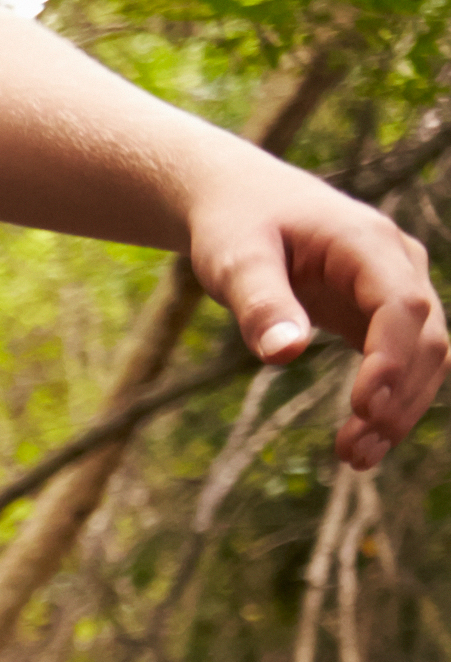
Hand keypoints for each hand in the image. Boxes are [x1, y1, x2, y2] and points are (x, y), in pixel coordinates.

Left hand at [191, 164, 443, 466]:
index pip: (401, 305)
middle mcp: (396, 263)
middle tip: (353, 451)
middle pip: (426, 335)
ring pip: (426, 354)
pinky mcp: (379, 313)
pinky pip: (402, 360)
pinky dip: (390, 400)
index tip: (363, 408)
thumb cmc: (237, 226)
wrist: (243, 202)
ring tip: (355, 459)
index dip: (391, 359)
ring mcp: (395, 288)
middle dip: (400, 396)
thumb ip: (260, 304)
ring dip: (401, 408)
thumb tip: (283, 355)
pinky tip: (359, 445)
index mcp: (366, 243)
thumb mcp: (235, 260)